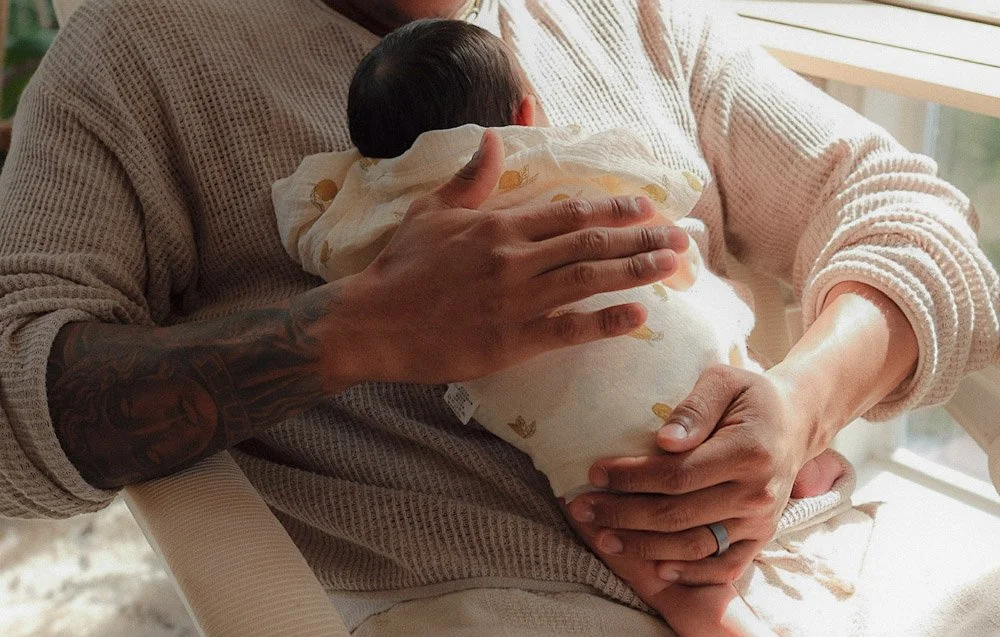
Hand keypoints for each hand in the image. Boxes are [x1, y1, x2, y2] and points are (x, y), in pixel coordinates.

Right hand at [335, 130, 690, 383]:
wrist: (373, 322)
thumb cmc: (401, 267)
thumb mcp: (431, 212)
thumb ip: (469, 179)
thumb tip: (490, 138)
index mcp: (499, 225)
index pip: (570, 211)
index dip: (614, 208)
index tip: (647, 206)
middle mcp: (515, 258)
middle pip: (590, 243)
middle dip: (640, 238)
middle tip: (681, 237)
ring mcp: (516, 300)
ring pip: (589, 280)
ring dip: (636, 271)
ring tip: (673, 266)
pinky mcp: (512, 340)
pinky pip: (569, 328)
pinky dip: (606, 322)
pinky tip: (639, 317)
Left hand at [566, 364, 811, 585]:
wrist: (797, 422)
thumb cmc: (752, 397)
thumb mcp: (724, 382)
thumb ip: (694, 408)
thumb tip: (664, 441)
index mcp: (748, 452)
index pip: (678, 475)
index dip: (632, 478)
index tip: (595, 473)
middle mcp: (757, 493)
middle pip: (678, 515)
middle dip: (623, 513)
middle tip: (582, 507)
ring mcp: (760, 522)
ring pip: (694, 545)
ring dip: (644, 546)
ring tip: (603, 537)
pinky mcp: (760, 538)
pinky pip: (723, 566)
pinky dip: (689, 573)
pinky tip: (654, 567)